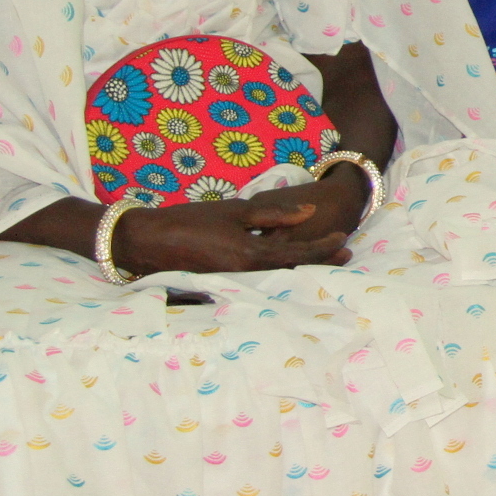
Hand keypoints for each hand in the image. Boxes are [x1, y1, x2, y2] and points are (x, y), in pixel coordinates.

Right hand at [111, 186, 362, 276]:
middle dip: (321, 263)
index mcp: (252, 256)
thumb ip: (274, 214)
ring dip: (303, 268)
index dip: (325, 248)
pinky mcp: (226, 284)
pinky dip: (280, 271)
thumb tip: (309, 212)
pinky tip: (288, 264)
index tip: (344, 238)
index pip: (300, 255)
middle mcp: (248, 276)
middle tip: (347, 254)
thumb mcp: (235, 212)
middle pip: (295, 272)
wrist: (148, 241)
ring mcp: (236, 283)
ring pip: (279, 277)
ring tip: (325, 257)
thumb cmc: (191, 221)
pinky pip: (261, 279)